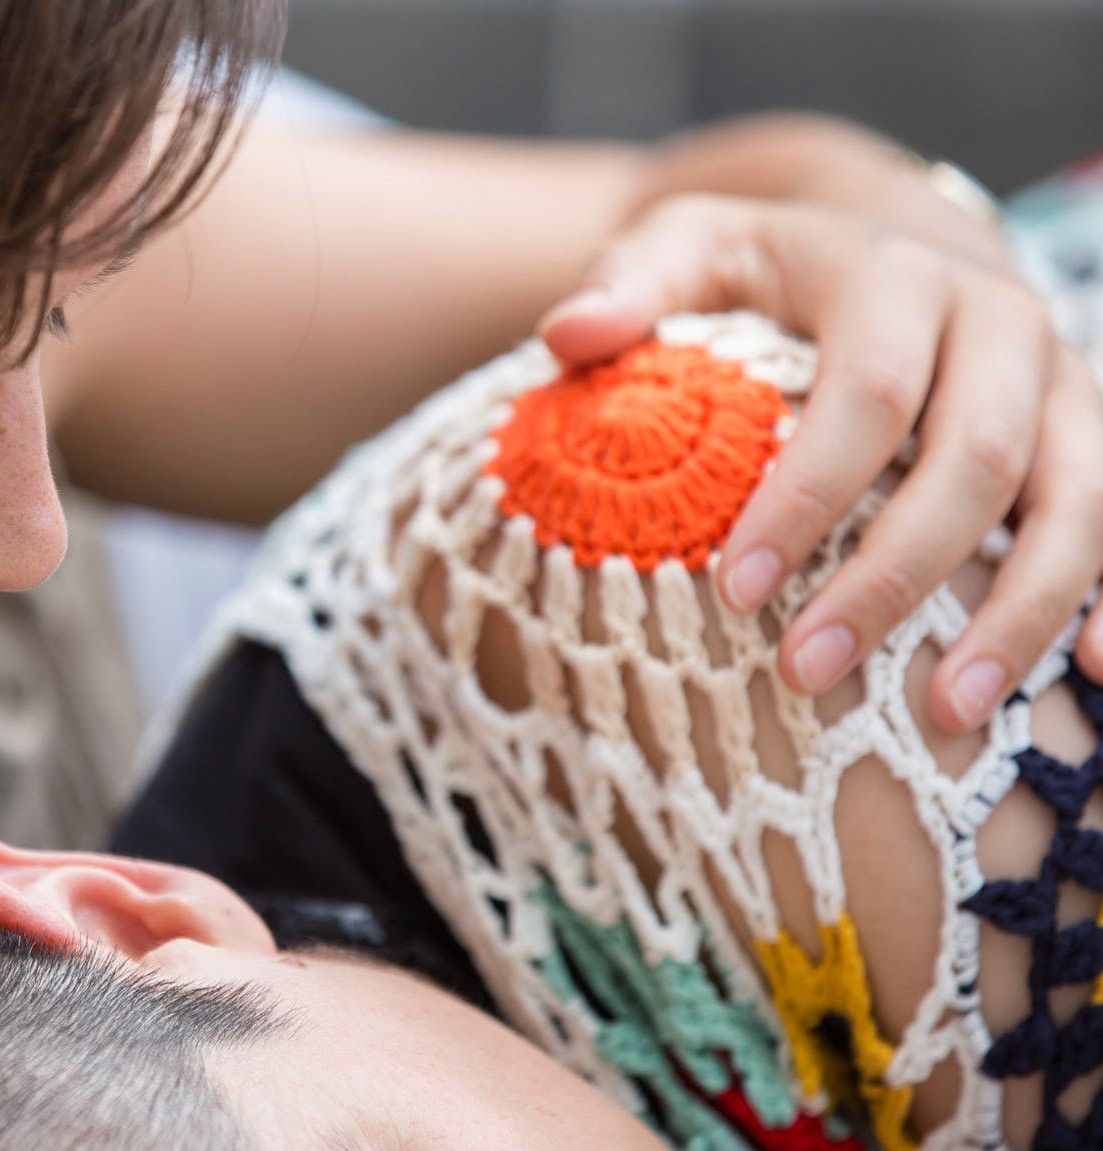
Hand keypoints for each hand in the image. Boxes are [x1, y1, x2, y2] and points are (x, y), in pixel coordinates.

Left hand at [539, 193, 1102, 731]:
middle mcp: (995, 319)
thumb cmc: (763, 269)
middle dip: (895, 577)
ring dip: (1020, 611)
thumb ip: (631, 284)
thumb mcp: (690, 249)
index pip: (866, 393)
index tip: (734, 593)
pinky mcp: (1092, 430)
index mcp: (890, 275)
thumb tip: (568, 335)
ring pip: (1077, 496)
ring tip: (945, 714)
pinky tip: (1096, 673)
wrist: (883, 236)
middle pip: (976, 457)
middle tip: (807, 673)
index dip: (807, 498)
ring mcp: (1061, 377)